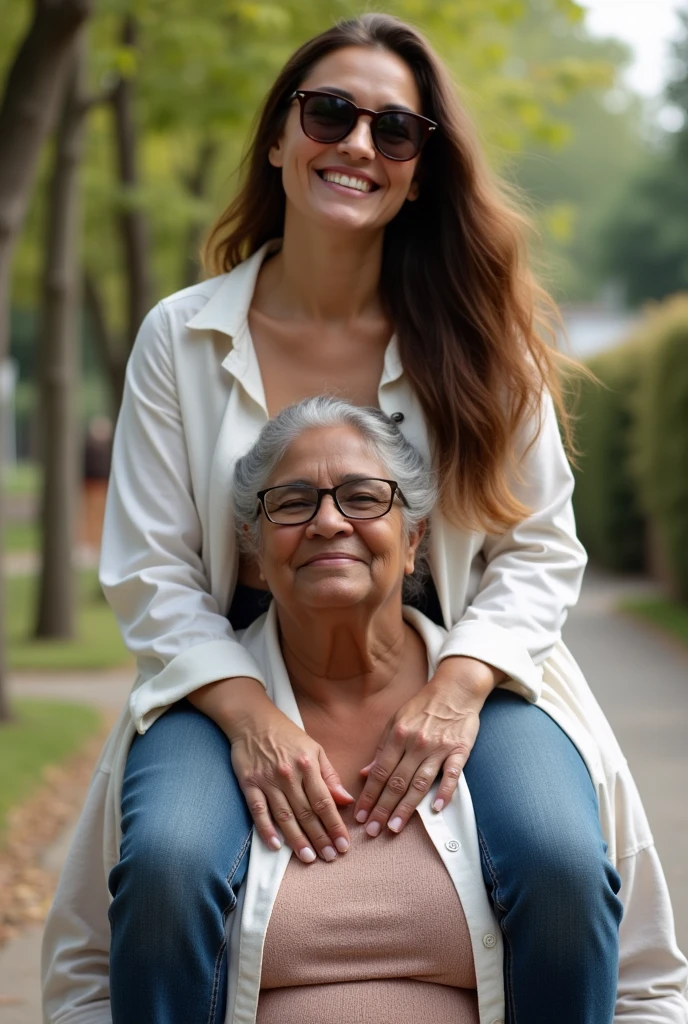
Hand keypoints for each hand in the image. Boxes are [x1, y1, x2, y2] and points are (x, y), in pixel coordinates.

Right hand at [190, 677, 352, 863]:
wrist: (252, 720)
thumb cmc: (287, 735)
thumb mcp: (315, 749)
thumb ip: (330, 776)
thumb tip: (346, 800)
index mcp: (308, 765)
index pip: (325, 802)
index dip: (335, 826)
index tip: (344, 845)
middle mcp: (289, 775)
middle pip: (307, 813)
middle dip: (320, 838)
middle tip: (330, 858)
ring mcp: (267, 780)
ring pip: (285, 816)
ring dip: (298, 840)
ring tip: (309, 858)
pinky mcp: (249, 784)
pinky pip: (258, 811)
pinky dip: (266, 829)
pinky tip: (276, 845)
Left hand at [353, 657, 503, 835]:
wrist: (455, 689)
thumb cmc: (423, 707)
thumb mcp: (396, 721)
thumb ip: (382, 749)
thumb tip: (365, 774)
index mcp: (398, 736)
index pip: (379, 772)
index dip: (368, 796)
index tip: (361, 816)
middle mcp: (416, 743)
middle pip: (396, 782)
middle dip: (382, 808)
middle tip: (373, 831)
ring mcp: (438, 748)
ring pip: (420, 783)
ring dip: (406, 807)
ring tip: (395, 827)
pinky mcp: (459, 750)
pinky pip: (452, 775)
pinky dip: (445, 792)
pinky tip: (436, 809)